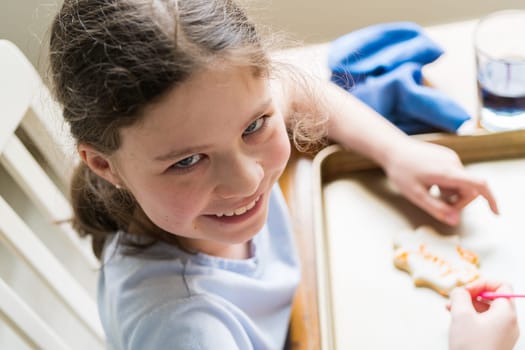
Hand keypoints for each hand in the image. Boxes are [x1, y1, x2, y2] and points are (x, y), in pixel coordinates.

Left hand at [383, 139, 497, 224]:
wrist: (393, 148)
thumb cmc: (401, 171)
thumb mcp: (415, 195)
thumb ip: (436, 209)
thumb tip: (455, 221)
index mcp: (448, 172)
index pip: (479, 184)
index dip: (491, 199)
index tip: (495, 213)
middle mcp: (453, 162)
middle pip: (469, 188)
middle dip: (459, 201)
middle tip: (439, 207)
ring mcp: (450, 157)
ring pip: (461, 182)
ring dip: (451, 193)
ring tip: (431, 191)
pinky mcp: (447, 155)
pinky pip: (455, 175)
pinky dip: (448, 184)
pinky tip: (431, 183)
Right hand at [448, 281, 518, 349]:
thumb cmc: (472, 347)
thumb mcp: (461, 315)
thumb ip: (459, 296)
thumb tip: (459, 291)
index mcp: (506, 313)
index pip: (501, 285)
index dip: (481, 283)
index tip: (465, 290)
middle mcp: (509, 322)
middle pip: (493, 297)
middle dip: (473, 295)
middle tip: (456, 299)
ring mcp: (504, 334)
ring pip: (488, 311)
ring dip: (469, 306)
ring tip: (451, 309)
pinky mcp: (496, 342)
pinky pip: (486, 323)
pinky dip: (472, 318)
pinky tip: (457, 321)